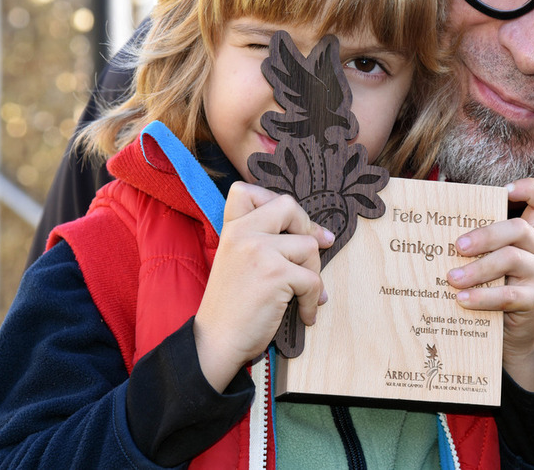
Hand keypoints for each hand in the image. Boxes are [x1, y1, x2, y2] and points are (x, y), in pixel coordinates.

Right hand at [192, 182, 333, 391]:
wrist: (216, 342)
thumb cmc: (231, 307)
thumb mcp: (235, 261)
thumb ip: (257, 240)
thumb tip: (313, 232)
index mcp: (231, 229)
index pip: (247, 190)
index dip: (273, 202)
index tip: (289, 224)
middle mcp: (243, 233)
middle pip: (288, 205)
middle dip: (308, 227)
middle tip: (317, 246)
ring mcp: (260, 251)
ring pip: (309, 246)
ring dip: (313, 272)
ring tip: (305, 292)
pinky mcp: (277, 274)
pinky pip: (313, 280)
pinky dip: (314, 300)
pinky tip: (305, 313)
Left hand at [446, 178, 533, 391]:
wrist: (511, 336)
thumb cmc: (491, 290)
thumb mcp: (487, 263)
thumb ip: (474, 245)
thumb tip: (430, 229)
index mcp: (529, 235)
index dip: (529, 189)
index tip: (503, 190)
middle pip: (520, 227)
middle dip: (485, 234)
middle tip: (457, 246)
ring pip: (512, 259)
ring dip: (478, 268)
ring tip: (452, 278)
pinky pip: (509, 294)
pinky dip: (482, 296)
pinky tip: (462, 300)